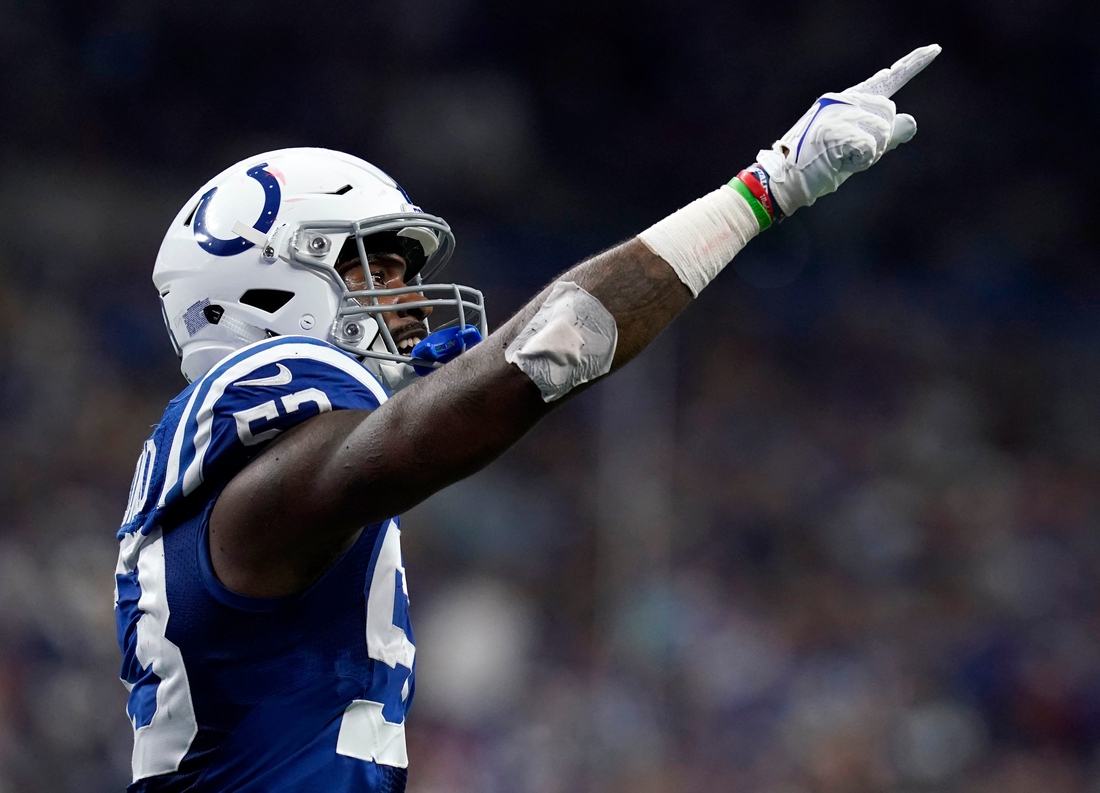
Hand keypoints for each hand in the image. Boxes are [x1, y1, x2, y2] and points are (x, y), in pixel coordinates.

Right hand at [756, 44, 940, 215]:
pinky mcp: (834, 127)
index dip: (912, 65)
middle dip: (880, 140)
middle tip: (852, 155)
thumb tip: (911, 121)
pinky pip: (870, 147)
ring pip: (881, 131)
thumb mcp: (858, 152)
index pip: (886, 80)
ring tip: (841, 158)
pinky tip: (839, 161)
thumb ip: (885, 137)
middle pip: (888, 113)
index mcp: (846, 102)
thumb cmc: (820, 166)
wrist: (784, 180)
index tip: (935, 49)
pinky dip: (860, 161)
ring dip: (869, 154)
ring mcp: (836, 111)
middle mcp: (842, 99)